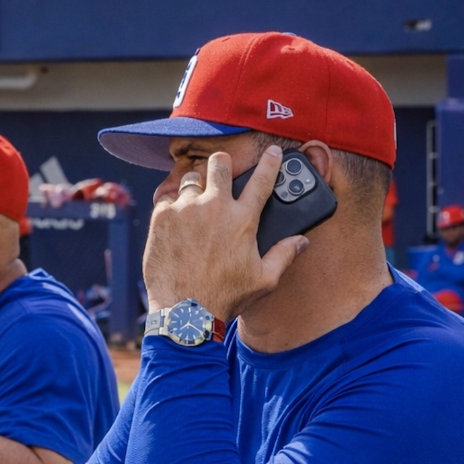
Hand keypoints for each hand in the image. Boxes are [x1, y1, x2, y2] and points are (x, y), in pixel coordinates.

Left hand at [143, 146, 307, 320]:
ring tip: (194, 206)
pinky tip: (175, 222)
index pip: (263, 180)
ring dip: (195, 188)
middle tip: (220, 173)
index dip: (270, 162)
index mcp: (243, 219)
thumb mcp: (263, 279)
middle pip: (220, 163)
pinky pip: (167, 199)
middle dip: (221, 164)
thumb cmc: (224, 296)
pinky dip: (172, 206)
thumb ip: (284, 255)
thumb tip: (301, 241)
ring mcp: (186, 209)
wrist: (184, 310)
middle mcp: (214, 207)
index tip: (271, 152)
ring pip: (190, 179)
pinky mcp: (162, 217)